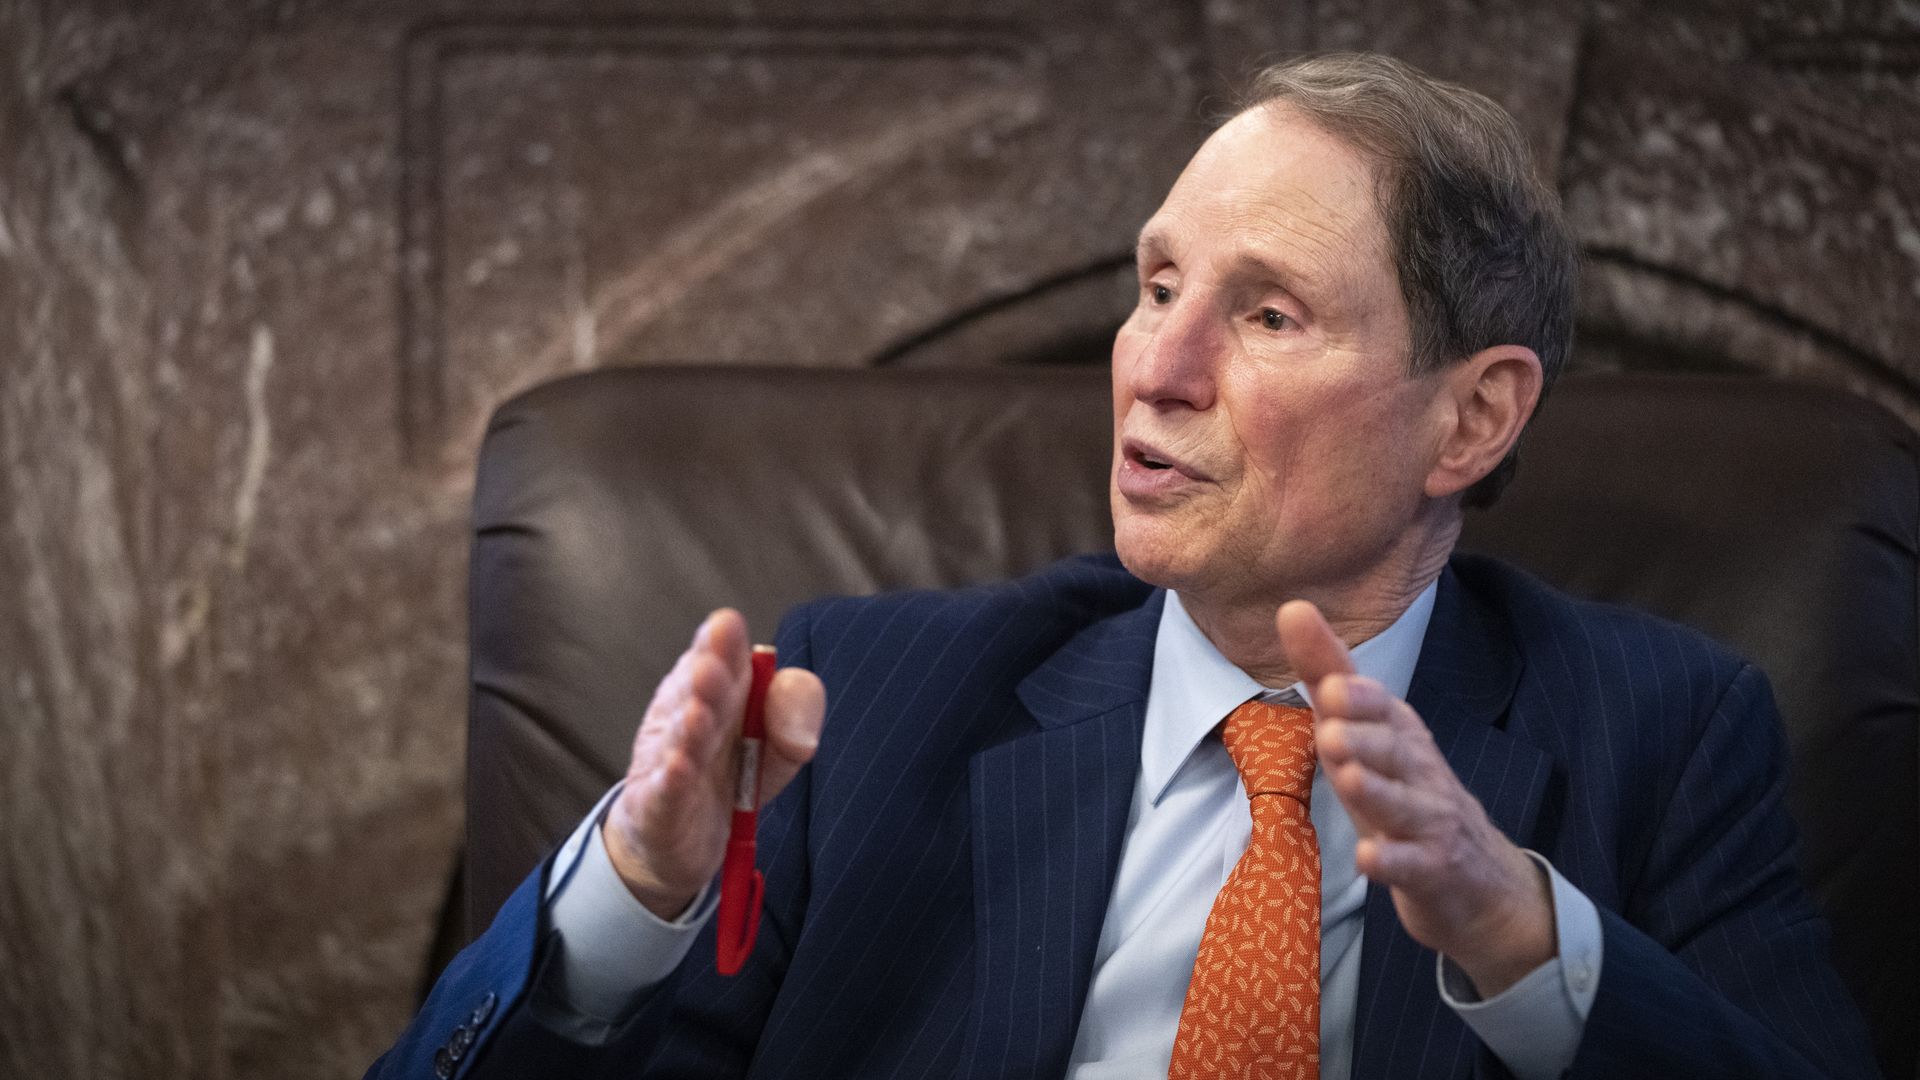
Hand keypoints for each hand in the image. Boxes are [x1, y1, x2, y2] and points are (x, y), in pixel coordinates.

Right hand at [603, 609, 825, 919]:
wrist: (686, 838)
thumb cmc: (735, 775)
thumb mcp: (781, 743)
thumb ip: (797, 716)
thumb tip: (802, 733)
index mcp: (719, 688)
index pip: (720, 656)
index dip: (723, 643)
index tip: (726, 624)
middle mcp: (687, 714)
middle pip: (699, 694)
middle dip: (708, 679)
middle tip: (712, 666)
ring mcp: (668, 759)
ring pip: (681, 739)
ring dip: (690, 726)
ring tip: (699, 713)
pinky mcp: (658, 805)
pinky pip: (667, 789)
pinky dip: (673, 778)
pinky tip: (678, 766)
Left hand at [1277, 599, 1552, 996]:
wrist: (1479, 879)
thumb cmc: (1407, 793)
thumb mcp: (1366, 732)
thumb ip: (1330, 675)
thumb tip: (1292, 608)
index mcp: (1400, 735)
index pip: (1382, 709)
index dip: (1361, 698)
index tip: (1333, 684)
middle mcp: (1420, 771)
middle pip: (1395, 752)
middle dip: (1366, 739)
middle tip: (1332, 730)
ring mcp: (1430, 822)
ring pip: (1403, 805)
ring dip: (1375, 791)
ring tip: (1347, 778)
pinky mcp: (1433, 869)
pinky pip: (1411, 864)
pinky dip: (1390, 861)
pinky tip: (1368, 858)